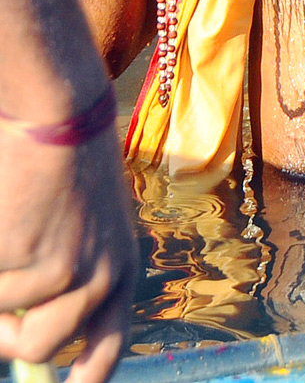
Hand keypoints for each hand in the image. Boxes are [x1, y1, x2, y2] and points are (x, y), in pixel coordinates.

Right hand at [0, 130, 136, 382]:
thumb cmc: (63, 169)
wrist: (59, 119)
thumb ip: (67, 282)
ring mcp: (68, 275)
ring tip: (11, 230)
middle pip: (43, 348)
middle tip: (2, 304)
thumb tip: (23, 336)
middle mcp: (103, 278)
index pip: (109, 348)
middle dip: (7, 335)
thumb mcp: (82, 228)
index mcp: (120, 270)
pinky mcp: (31, 261)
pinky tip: (5, 215)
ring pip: (7, 320)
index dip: (88, 379)